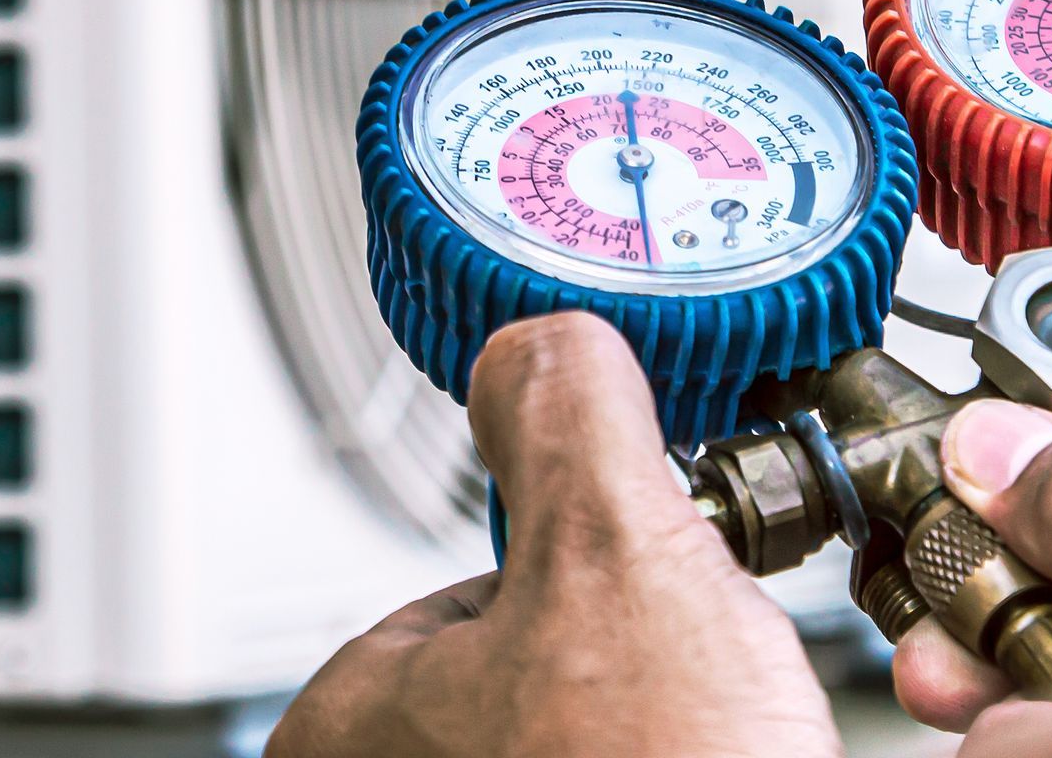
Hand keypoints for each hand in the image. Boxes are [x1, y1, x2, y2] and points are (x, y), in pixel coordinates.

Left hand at [265, 312, 842, 757]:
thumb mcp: (615, 553)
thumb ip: (569, 419)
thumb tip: (543, 335)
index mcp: (348, 723)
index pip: (473, 590)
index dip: (589, 580)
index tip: (646, 604)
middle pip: (538, 679)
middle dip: (629, 681)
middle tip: (688, 714)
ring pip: (589, 745)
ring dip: (660, 740)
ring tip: (702, 757)